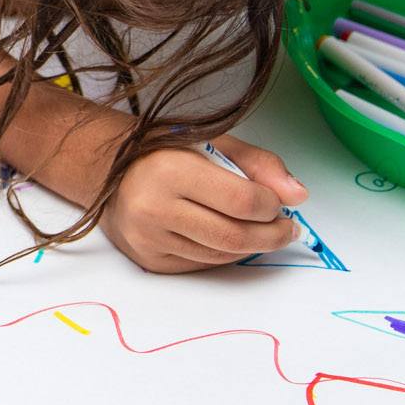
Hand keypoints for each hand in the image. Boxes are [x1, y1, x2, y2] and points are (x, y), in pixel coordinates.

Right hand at [98, 137, 307, 273]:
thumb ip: (259, 165)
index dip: (272, 206)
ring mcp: (149, 238)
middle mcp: (154, 208)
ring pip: (220, 254)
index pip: (241, 200)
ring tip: (263, 230)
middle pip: (234, 235)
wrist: (106, 169)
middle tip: (287, 228)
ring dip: (251, 245)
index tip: (280, 203)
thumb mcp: (212, 141)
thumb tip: (298, 196)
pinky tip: (230, 237)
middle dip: (271, 235)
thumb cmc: (164, 150)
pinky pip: (202, 264)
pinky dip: (225, 253)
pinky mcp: (148, 259)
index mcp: (171, 170)